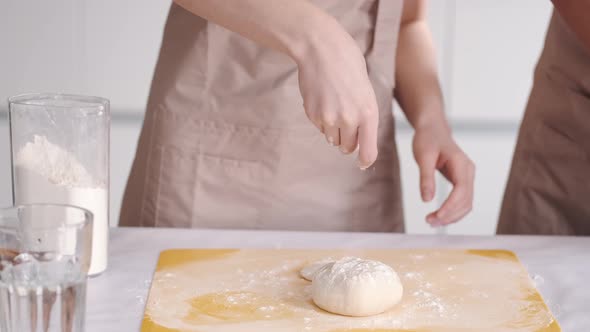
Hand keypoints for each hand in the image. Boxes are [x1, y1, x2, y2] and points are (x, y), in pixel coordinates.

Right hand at [294, 28, 378, 168]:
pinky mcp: (313, 115)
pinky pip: (319, 127)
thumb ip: (364, 116)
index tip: (362, 163)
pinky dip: (321, 119)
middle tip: (346, 123)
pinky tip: (323, 99)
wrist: (321, 49)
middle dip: (347, 141)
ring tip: (334, 105)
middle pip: (347, 148)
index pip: (368, 151)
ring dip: (333, 130)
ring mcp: (329, 118)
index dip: (365, 161)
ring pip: (331, 139)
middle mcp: (349, 120)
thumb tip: (358, 142)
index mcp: (368, 113)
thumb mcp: (366, 91)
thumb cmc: (347, 65)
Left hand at [412, 123, 474, 225]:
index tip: (435, 216)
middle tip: (429, 222)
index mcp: (461, 164)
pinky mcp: (462, 181)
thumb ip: (426, 178)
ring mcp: (467, 177)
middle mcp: (468, 171)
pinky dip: (452, 211)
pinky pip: (462, 200)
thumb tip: (427, 199)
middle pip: (466, 201)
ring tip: (432, 221)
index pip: (461, 191)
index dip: (450, 207)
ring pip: (466, 204)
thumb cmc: (428, 139)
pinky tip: (439, 216)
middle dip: (450, 215)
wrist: (433, 129)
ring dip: (451, 216)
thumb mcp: (423, 157)